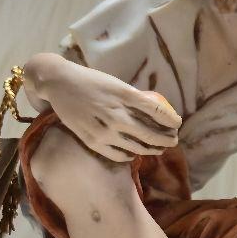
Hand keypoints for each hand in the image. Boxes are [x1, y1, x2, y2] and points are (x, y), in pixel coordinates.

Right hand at [31, 56, 180, 161]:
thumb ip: (135, 99)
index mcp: (125, 96)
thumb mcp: (117, 84)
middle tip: (172, 141)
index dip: (172, 122)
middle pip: (151, 135)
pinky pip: (119, 155)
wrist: (59, 84)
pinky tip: (134, 153)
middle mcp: (117, 115)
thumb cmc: (92, 81)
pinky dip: (130, 156)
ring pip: (137, 148)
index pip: (159, 113)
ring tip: (158, 149)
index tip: (177, 125)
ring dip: (152, 150)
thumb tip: (156, 114)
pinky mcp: (93, 141)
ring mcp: (104, 130)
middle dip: (166, 140)